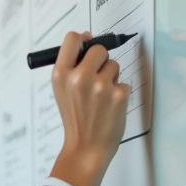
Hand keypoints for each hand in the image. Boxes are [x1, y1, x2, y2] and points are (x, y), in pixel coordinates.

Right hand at [49, 31, 131, 185]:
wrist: (86, 147)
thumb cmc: (76, 118)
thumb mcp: (62, 90)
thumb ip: (71, 65)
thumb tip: (87, 38)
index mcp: (61, 74)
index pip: (73, 39)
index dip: (82, 40)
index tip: (87, 45)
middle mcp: (79, 77)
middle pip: (98, 49)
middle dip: (101, 61)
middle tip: (96, 79)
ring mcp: (100, 86)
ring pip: (114, 65)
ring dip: (111, 78)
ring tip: (101, 97)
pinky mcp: (118, 95)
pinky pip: (125, 82)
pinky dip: (120, 93)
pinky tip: (110, 106)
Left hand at [154, 30, 185, 185]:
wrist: (167, 141)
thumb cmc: (166, 116)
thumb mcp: (168, 84)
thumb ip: (171, 66)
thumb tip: (164, 44)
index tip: (174, 34)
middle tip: (171, 34)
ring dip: (178, 58)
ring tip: (163, 67)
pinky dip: (179, 69)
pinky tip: (169, 80)